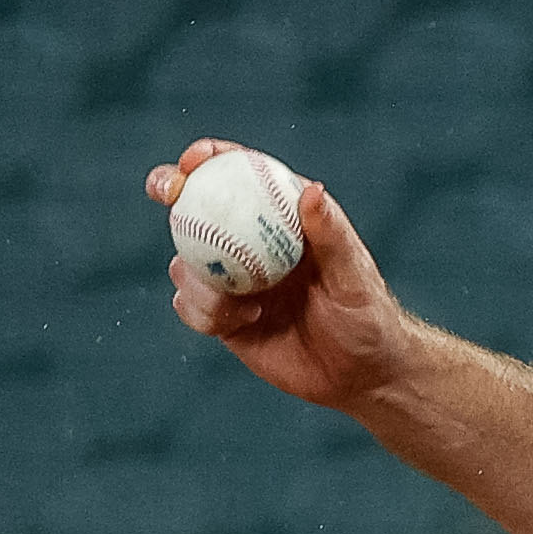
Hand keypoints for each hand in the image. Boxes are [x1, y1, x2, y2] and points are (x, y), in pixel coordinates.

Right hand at [148, 140, 416, 413]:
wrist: (359, 375)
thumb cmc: (366, 316)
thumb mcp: (353, 275)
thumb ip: (331, 235)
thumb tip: (311, 191)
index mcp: (281, 218)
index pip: (239, 174)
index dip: (211, 158)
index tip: (194, 160)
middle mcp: (249, 243)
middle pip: (197, 205)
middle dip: (169, 187)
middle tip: (165, 191)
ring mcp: (232, 281)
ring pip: (186, 261)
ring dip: (195, 274)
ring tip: (236, 300)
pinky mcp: (223, 319)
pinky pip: (192, 307)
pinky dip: (205, 312)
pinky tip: (243, 322)